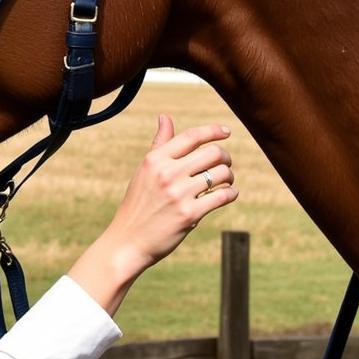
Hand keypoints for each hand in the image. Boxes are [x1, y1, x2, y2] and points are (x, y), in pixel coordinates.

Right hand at [68, 115, 236, 314]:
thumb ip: (159, 144)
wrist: (128, 241)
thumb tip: (165, 116)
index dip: (212, 131)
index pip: (191, 136)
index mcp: (154, 159)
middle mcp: (166, 173)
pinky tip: (228, 195)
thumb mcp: (144, 171)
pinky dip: (231, 194)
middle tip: (225, 165)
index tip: (226, 132)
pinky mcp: (190, 215)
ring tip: (226, 181)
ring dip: (229, 176)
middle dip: (225, 157)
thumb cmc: (138, 204)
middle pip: (212, 153)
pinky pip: (222, 196)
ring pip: (221, 174)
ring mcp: (179, 194)